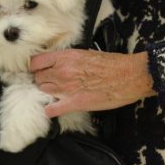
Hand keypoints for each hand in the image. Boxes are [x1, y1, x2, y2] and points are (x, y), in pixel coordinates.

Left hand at [30, 49, 155, 116]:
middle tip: (53, 83)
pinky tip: (53, 109)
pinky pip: (50, 110)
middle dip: (44, 80)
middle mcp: (61, 72)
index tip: (40, 70)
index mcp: (65, 57)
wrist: (128, 77)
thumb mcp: (89, 54)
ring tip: (57, 94)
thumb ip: (74, 59)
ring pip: (43, 92)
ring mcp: (65, 89)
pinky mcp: (72, 104)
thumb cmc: (113, 64)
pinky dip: (49, 110)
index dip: (36, 67)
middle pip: (39, 78)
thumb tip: (69, 61)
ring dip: (48, 93)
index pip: (36, 62)